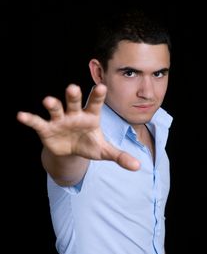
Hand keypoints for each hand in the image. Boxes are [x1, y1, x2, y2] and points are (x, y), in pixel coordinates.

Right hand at [17, 83, 139, 170]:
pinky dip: (30, 119)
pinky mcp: (46, 129)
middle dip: (73, 95)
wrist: (71, 151)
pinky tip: (21, 115)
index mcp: (90, 116)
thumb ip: (120, 156)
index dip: (98, 96)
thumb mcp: (104, 152)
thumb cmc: (89, 145)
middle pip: (74, 102)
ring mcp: (60, 120)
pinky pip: (38, 122)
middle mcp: (75, 114)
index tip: (102, 87)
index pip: (95, 104)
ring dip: (52, 104)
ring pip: (56, 109)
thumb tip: (138, 167)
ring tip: (49, 101)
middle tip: (73, 88)